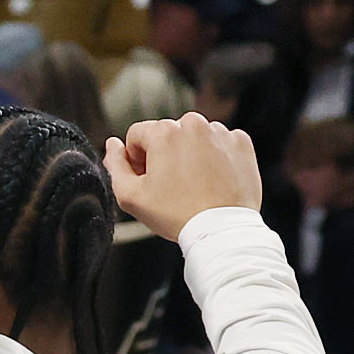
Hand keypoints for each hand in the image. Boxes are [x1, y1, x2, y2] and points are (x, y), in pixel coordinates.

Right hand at [104, 113, 260, 243]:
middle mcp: (194, 125)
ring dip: (189, 153)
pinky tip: (210, 178)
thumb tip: (113, 145)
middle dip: (163, 153)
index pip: (137, 134)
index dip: (136, 158)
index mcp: (165, 133)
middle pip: (167, 133)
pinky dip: (213, 156)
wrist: (221, 228)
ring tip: (192, 183)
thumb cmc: (177, 214)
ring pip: (193, 136)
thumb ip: (115, 165)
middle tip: (169, 184)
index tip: (147, 177)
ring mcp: (220, 133)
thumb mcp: (130, 196)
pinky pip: (219, 142)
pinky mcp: (240, 143)